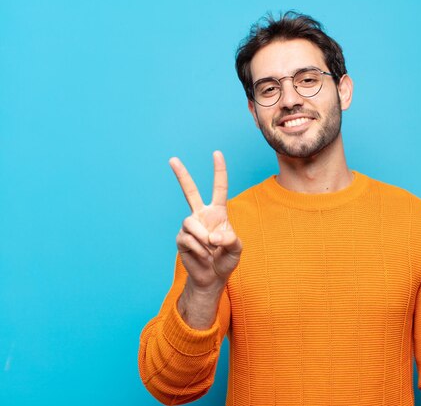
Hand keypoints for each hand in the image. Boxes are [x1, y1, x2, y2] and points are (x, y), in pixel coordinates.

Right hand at [170, 151, 241, 290]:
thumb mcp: (237, 249)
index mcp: (218, 213)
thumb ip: (230, 240)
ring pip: (191, 222)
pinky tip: (204, 257)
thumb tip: (211, 237)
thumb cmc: (226, 260)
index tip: (217, 154)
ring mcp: (190, 227)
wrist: (213, 278)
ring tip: (210, 250)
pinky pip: (188, 239)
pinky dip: (199, 250)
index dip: (219, 171)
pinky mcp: (181, 239)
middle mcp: (202, 215)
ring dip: (202, 238)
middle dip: (181, 175)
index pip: (218, 188)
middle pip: (190, 191)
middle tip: (173, 159)